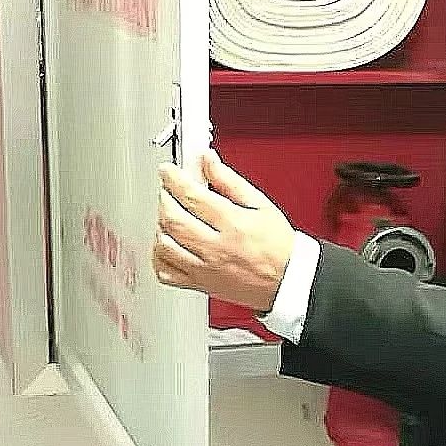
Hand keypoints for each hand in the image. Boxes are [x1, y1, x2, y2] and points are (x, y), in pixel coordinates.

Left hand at [154, 150, 295, 312]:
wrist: (287, 280)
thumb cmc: (278, 246)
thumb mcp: (261, 204)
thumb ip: (229, 181)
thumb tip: (208, 161)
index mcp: (232, 225)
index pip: (191, 196)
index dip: (173, 179)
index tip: (168, 171)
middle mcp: (215, 248)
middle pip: (172, 219)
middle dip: (165, 198)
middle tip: (170, 190)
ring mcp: (204, 269)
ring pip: (164, 244)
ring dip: (161, 224)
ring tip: (171, 214)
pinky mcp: (199, 284)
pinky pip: (165, 272)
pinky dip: (159, 255)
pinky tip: (168, 243)